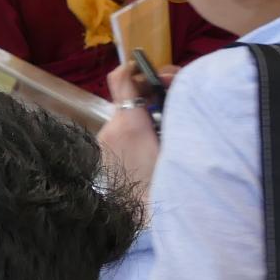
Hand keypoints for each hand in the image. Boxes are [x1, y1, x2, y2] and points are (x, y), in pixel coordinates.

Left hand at [99, 57, 172, 190]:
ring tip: (164, 123)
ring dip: (141, 111)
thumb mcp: (176, 141)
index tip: (145, 66)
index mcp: (129, 122)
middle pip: (125, 96)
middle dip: (145, 92)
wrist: (148, 214)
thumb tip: (172, 89)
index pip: (121, 79)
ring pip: (123, 114)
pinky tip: (151, 140)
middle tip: (168, 96)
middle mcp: (110, 128)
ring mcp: (104, 141)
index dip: (132, 67)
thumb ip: (171, 112)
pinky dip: (134, 127)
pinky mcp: (103, 153)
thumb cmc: (169, 179)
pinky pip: (119, 130)